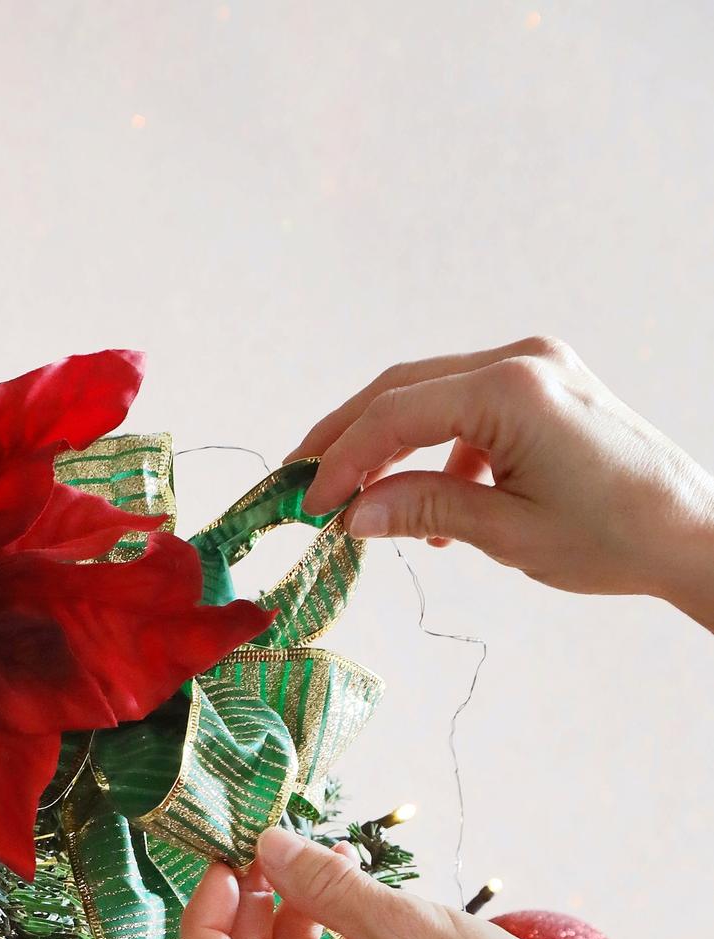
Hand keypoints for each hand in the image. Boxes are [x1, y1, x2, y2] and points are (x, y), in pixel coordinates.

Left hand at [179, 826, 613, 938]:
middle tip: (272, 848)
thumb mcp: (400, 924)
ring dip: (284, 916)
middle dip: (246, 908)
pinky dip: (317, 938)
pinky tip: (345, 892)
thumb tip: (267, 846)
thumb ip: (324, 885)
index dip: (204, 921)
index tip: (228, 866)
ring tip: (321, 859)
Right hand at [296, 339, 713, 625]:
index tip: (306, 503)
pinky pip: (469, 408)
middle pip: (405, 389)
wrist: (690, 533)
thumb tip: (352, 513)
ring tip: (359, 504)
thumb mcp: (506, 532)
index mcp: (512, 390)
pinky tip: (435, 510)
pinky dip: (438, 452)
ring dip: (391, 447)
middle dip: (349, 438)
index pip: (396, 414)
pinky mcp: (548, 387)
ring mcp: (538, 367)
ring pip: (433, 395)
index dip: (340, 459)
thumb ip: (424, 510)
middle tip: (303, 484)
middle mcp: (523, 362)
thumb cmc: (614, 536)